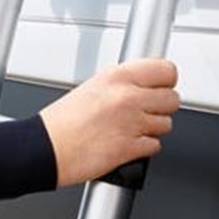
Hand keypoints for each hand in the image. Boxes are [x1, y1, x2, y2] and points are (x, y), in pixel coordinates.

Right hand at [37, 59, 180, 186]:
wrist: (46, 148)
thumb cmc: (63, 121)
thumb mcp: (93, 86)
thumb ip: (123, 83)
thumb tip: (146, 84)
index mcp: (118, 77)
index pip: (166, 71)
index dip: (166, 81)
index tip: (163, 85)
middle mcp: (127, 97)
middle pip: (172, 99)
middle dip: (162, 107)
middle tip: (147, 110)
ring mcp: (131, 123)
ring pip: (166, 124)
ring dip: (153, 128)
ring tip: (132, 127)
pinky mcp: (131, 148)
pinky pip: (155, 146)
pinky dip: (145, 147)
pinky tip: (128, 141)